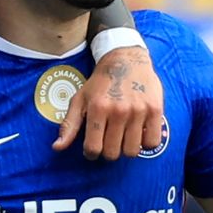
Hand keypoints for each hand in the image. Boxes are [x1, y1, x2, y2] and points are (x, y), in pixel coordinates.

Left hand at [53, 45, 163, 159]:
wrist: (127, 59)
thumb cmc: (100, 83)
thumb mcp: (80, 99)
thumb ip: (69, 125)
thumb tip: (57, 148)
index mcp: (98, 108)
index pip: (93, 148)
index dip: (91, 154)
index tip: (93, 150)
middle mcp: (118, 110)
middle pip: (112, 153)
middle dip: (107, 151)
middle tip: (108, 141)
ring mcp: (138, 111)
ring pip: (131, 151)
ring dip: (125, 149)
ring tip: (123, 138)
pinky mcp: (155, 110)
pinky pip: (152, 142)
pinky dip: (145, 143)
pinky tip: (139, 134)